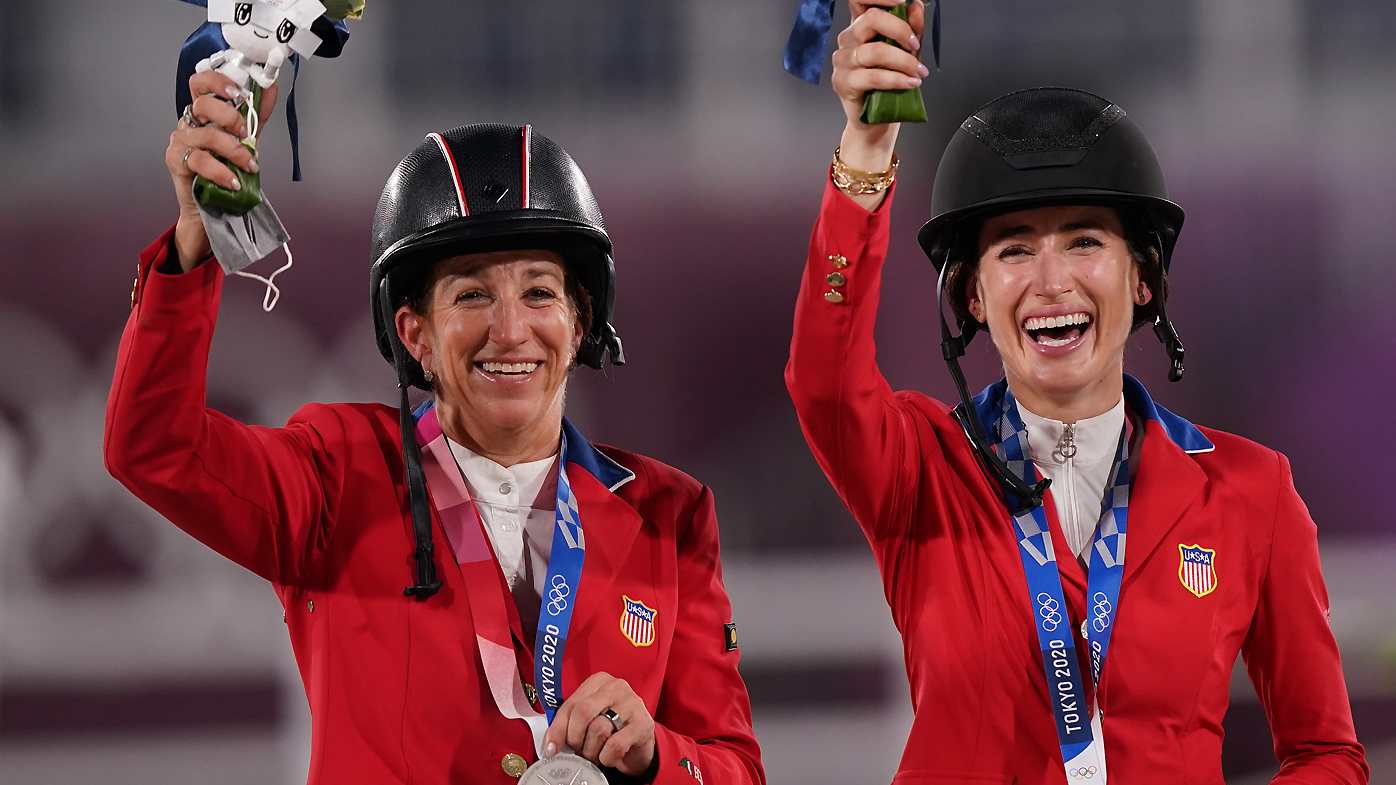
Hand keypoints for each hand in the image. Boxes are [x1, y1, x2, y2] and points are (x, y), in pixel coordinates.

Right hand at [165, 71, 277, 268]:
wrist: (213, 204)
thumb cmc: (226, 166)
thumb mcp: (246, 138)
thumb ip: (256, 114)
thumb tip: (270, 88)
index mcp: (203, 112)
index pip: (200, 83)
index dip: (217, 82)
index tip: (238, 92)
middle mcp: (189, 123)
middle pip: (203, 105)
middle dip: (231, 117)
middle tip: (247, 133)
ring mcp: (180, 141)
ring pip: (207, 136)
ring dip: (235, 151)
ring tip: (251, 166)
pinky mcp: (176, 162)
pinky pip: (200, 162)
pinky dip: (221, 172)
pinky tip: (234, 181)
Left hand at [543, 672, 656, 777]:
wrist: (640, 741)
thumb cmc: (610, 727)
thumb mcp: (589, 718)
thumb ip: (570, 722)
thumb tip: (550, 744)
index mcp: (598, 681)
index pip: (571, 704)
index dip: (558, 728)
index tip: (551, 748)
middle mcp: (616, 687)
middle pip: (583, 712)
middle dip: (575, 737)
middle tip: (578, 749)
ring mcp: (632, 704)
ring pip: (598, 729)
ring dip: (591, 750)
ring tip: (594, 754)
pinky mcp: (643, 724)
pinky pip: (615, 745)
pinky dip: (606, 757)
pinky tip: (608, 757)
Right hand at [831, 0, 925, 207]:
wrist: (878, 120)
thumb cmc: (889, 85)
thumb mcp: (907, 52)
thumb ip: (912, 28)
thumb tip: (917, 6)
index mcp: (861, 26)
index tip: (902, 2)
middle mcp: (849, 39)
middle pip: (871, 18)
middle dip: (900, 29)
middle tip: (915, 46)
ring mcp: (842, 61)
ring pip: (875, 50)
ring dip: (904, 61)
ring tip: (918, 72)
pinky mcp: (842, 82)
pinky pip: (872, 76)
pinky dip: (896, 79)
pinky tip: (909, 83)